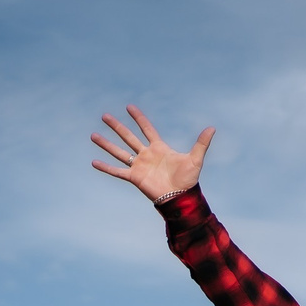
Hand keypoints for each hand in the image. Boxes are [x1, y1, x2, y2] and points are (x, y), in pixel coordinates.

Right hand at [91, 105, 213, 202]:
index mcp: (159, 148)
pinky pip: (117, 171)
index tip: (129, 107)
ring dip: (106, 144)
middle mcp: (146, 155)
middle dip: (117, 127)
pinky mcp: (135, 178)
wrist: (180, 198)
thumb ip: (201, 143)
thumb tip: (212, 128)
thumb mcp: (195, 159)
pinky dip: (106, 167)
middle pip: (128, 137)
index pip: (146, 128)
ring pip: (119, 152)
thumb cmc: (188, 180)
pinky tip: (94, 162)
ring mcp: (139, 166)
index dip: (138, 118)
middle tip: (104, 116)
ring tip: (93, 135)